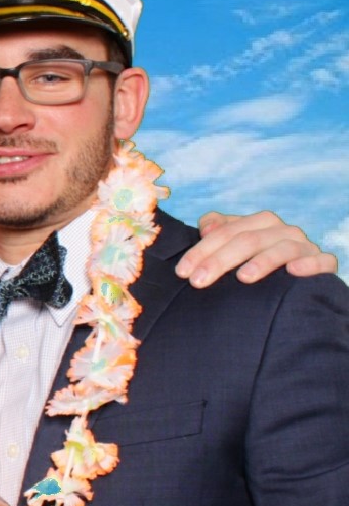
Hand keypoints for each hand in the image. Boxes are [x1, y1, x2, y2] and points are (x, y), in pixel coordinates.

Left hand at [179, 210, 337, 286]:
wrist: (296, 281)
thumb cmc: (255, 262)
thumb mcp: (233, 246)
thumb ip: (218, 231)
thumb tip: (206, 228)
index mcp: (259, 223)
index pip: (226, 232)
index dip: (201, 250)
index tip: (182, 272)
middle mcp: (282, 231)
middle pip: (248, 239)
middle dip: (220, 260)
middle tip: (198, 281)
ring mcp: (304, 246)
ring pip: (282, 248)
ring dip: (262, 262)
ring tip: (243, 278)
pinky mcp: (324, 263)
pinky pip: (322, 261)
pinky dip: (308, 264)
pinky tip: (293, 272)